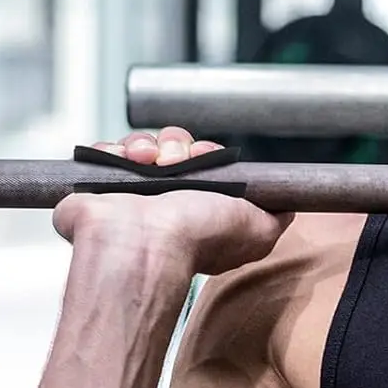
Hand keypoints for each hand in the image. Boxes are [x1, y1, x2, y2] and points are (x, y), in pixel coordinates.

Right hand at [53, 127, 293, 275]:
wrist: (143, 243)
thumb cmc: (197, 238)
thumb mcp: (259, 230)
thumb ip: (276, 216)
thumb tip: (289, 204)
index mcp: (198, 206)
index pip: (204, 161)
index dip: (207, 152)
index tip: (207, 156)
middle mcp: (165, 200)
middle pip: (173, 147)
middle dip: (177, 144)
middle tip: (177, 161)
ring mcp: (130, 193)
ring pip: (143, 146)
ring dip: (148, 145)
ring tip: (148, 163)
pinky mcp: (98, 186)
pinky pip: (109, 151)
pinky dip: (116, 150)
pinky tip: (126, 161)